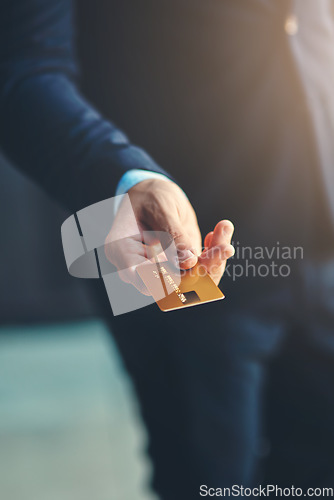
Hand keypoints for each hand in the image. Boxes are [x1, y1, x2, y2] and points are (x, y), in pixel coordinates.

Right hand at [104, 178, 233, 293]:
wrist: (156, 195)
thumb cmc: (150, 195)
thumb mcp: (161, 207)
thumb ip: (173, 235)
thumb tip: (188, 262)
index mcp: (121, 250)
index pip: (136, 274)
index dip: (163, 277)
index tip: (190, 264)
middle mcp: (139, 267)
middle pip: (169, 284)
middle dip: (202, 270)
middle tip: (225, 247)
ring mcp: (160, 271)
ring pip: (190, 283)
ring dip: (213, 261)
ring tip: (224, 229)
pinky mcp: (179, 270)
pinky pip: (199, 273)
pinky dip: (214, 256)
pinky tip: (221, 230)